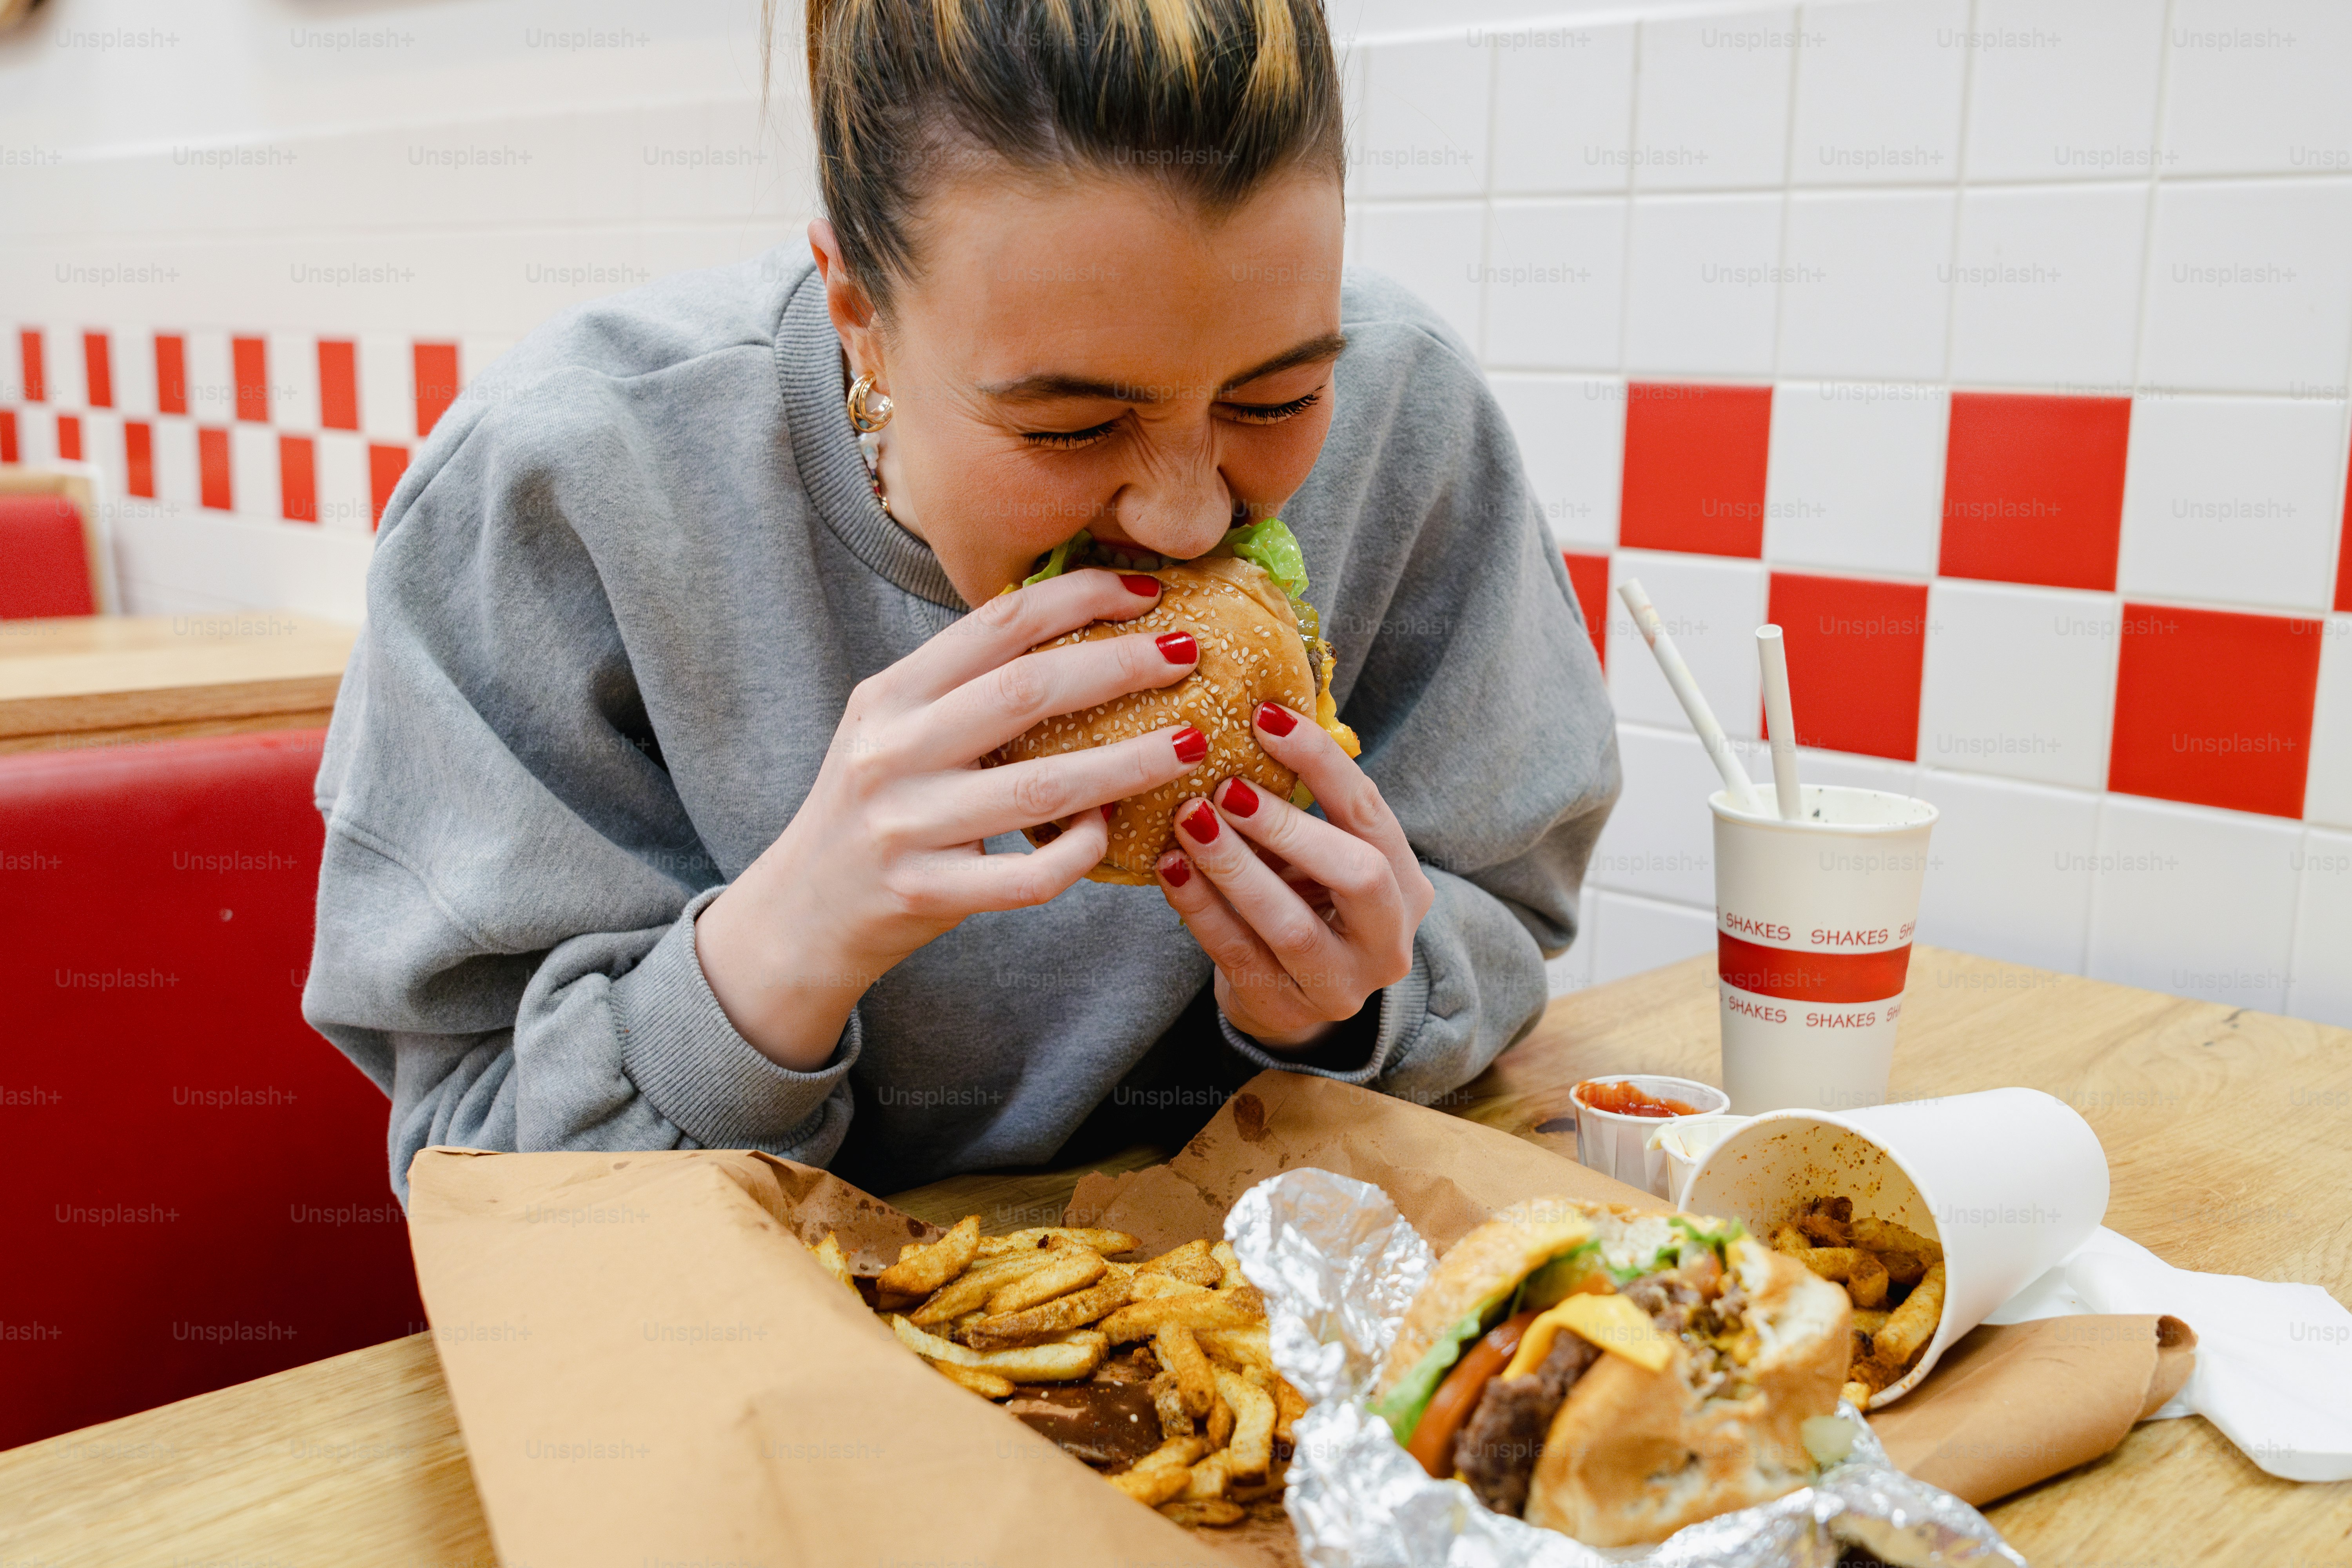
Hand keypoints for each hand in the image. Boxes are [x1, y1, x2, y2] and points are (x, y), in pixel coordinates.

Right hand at [696, 570, 1209, 1069]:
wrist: (801, 913)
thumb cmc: (873, 809)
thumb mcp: (895, 730)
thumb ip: (964, 688)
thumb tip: (1074, 631)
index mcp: (891, 695)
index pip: (997, 623)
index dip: (1080, 597)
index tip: (1149, 591)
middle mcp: (893, 751)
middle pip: (1027, 691)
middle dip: (1121, 666)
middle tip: (1190, 655)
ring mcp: (907, 826)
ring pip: (1041, 789)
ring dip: (1129, 763)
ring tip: (1192, 743)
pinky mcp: (925, 894)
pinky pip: (1027, 877)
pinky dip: (1079, 852)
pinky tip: (1110, 832)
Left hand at [1154, 702, 1435, 1050]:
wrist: (1289, 993)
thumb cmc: (1304, 901)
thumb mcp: (1318, 855)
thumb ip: (1302, 805)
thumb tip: (1250, 719)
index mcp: (1406, 884)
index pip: (1370, 812)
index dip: (1321, 762)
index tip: (1266, 717)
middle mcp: (1388, 939)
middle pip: (1358, 875)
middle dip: (1289, 825)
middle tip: (1225, 786)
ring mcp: (1340, 985)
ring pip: (1291, 925)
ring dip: (1236, 867)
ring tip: (1189, 820)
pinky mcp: (1284, 1009)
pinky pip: (1237, 953)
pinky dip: (1199, 907)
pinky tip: (1169, 867)